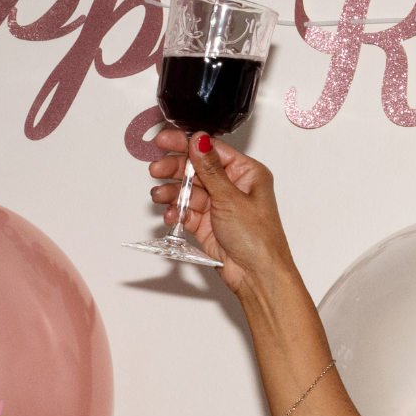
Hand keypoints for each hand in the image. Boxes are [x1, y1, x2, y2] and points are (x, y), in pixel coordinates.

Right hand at [147, 128, 284, 296]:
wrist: (256, 275)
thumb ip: (210, 169)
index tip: (164, 140)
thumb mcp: (231, 198)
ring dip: (172, 192)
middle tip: (156, 170)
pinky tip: (171, 215)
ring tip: (160, 196)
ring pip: (188, 191)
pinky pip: (186, 211)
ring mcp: (219, 205)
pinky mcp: (207, 224)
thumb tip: (199, 140)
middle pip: (196, 169)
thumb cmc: (259, 238)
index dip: (186, 144)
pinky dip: (176, 212)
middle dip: (175, 169)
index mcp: (246, 173)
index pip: (211, 150)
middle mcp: (232, 187)